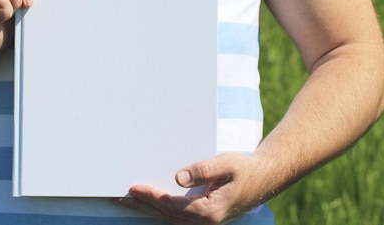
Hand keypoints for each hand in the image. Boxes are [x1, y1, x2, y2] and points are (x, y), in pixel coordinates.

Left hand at [114, 153, 266, 224]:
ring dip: (148, 209)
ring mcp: (203, 222)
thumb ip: (203, 170)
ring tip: (127, 200)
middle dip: (142, 206)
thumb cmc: (245, 169)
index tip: (133, 189)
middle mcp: (204, 221)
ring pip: (169, 218)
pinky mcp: (202, 216)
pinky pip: (176, 216)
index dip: (150, 198)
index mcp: (209, 212)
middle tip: (119, 197)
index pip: (171, 207)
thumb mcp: (227, 164)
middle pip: (165, 216)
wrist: (264, 179)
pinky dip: (160, 209)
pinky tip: (149, 202)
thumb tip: (178, 177)